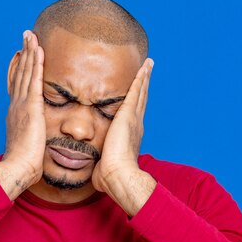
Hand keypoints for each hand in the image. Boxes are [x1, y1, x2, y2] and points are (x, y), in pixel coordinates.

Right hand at [0, 31, 45, 199]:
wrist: (18, 169)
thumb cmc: (25, 163)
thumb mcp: (30, 144)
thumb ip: (34, 134)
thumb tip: (40, 135)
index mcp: (16, 113)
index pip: (18, 84)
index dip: (20, 67)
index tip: (23, 54)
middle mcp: (16, 105)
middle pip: (19, 73)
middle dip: (24, 53)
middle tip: (27, 36)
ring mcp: (22, 105)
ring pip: (25, 72)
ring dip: (29, 52)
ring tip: (32, 35)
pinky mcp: (30, 108)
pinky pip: (34, 80)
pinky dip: (36, 64)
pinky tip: (39, 50)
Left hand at [91, 58, 156, 215]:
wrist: (118, 176)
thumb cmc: (110, 177)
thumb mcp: (103, 166)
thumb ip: (99, 163)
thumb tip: (94, 169)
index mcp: (130, 137)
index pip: (132, 115)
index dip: (135, 104)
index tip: (138, 95)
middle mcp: (135, 125)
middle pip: (140, 100)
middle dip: (143, 86)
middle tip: (147, 71)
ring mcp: (134, 119)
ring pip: (140, 93)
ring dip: (144, 78)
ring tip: (148, 65)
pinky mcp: (128, 114)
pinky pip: (136, 91)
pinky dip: (141, 78)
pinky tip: (143, 67)